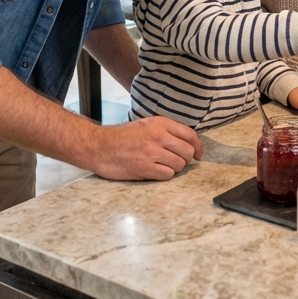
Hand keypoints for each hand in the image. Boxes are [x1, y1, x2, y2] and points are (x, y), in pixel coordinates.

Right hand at [87, 117, 202, 180]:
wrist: (99, 146)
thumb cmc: (122, 137)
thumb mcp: (146, 125)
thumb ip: (166, 131)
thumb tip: (187, 143)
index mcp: (160, 123)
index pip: (190, 135)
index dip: (198, 147)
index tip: (198, 155)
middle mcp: (158, 136)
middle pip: (187, 152)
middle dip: (185, 160)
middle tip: (176, 162)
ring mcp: (151, 152)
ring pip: (179, 165)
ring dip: (174, 168)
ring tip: (161, 166)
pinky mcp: (145, 168)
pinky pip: (168, 175)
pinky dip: (164, 175)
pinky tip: (154, 171)